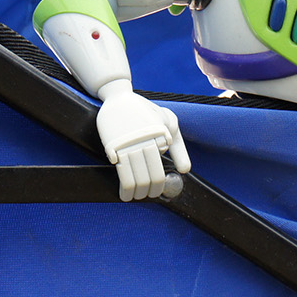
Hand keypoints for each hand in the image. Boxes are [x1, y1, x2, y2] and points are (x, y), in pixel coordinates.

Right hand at [95, 82, 190, 200]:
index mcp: (160, 135)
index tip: (157, 192)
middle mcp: (144, 139)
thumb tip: (184, 171)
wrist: (119, 98)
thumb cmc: (148, 112)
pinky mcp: (112, 144)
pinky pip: (119, 169)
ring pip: (133, 175)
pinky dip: (122, 184)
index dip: (159, 185)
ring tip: (134, 198)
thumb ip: (179, 148)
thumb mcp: (169, 123)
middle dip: (148, 191)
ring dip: (134, 192)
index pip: (161, 169)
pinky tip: (124, 191)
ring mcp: (127, 142)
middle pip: (148, 175)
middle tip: (147, 196)